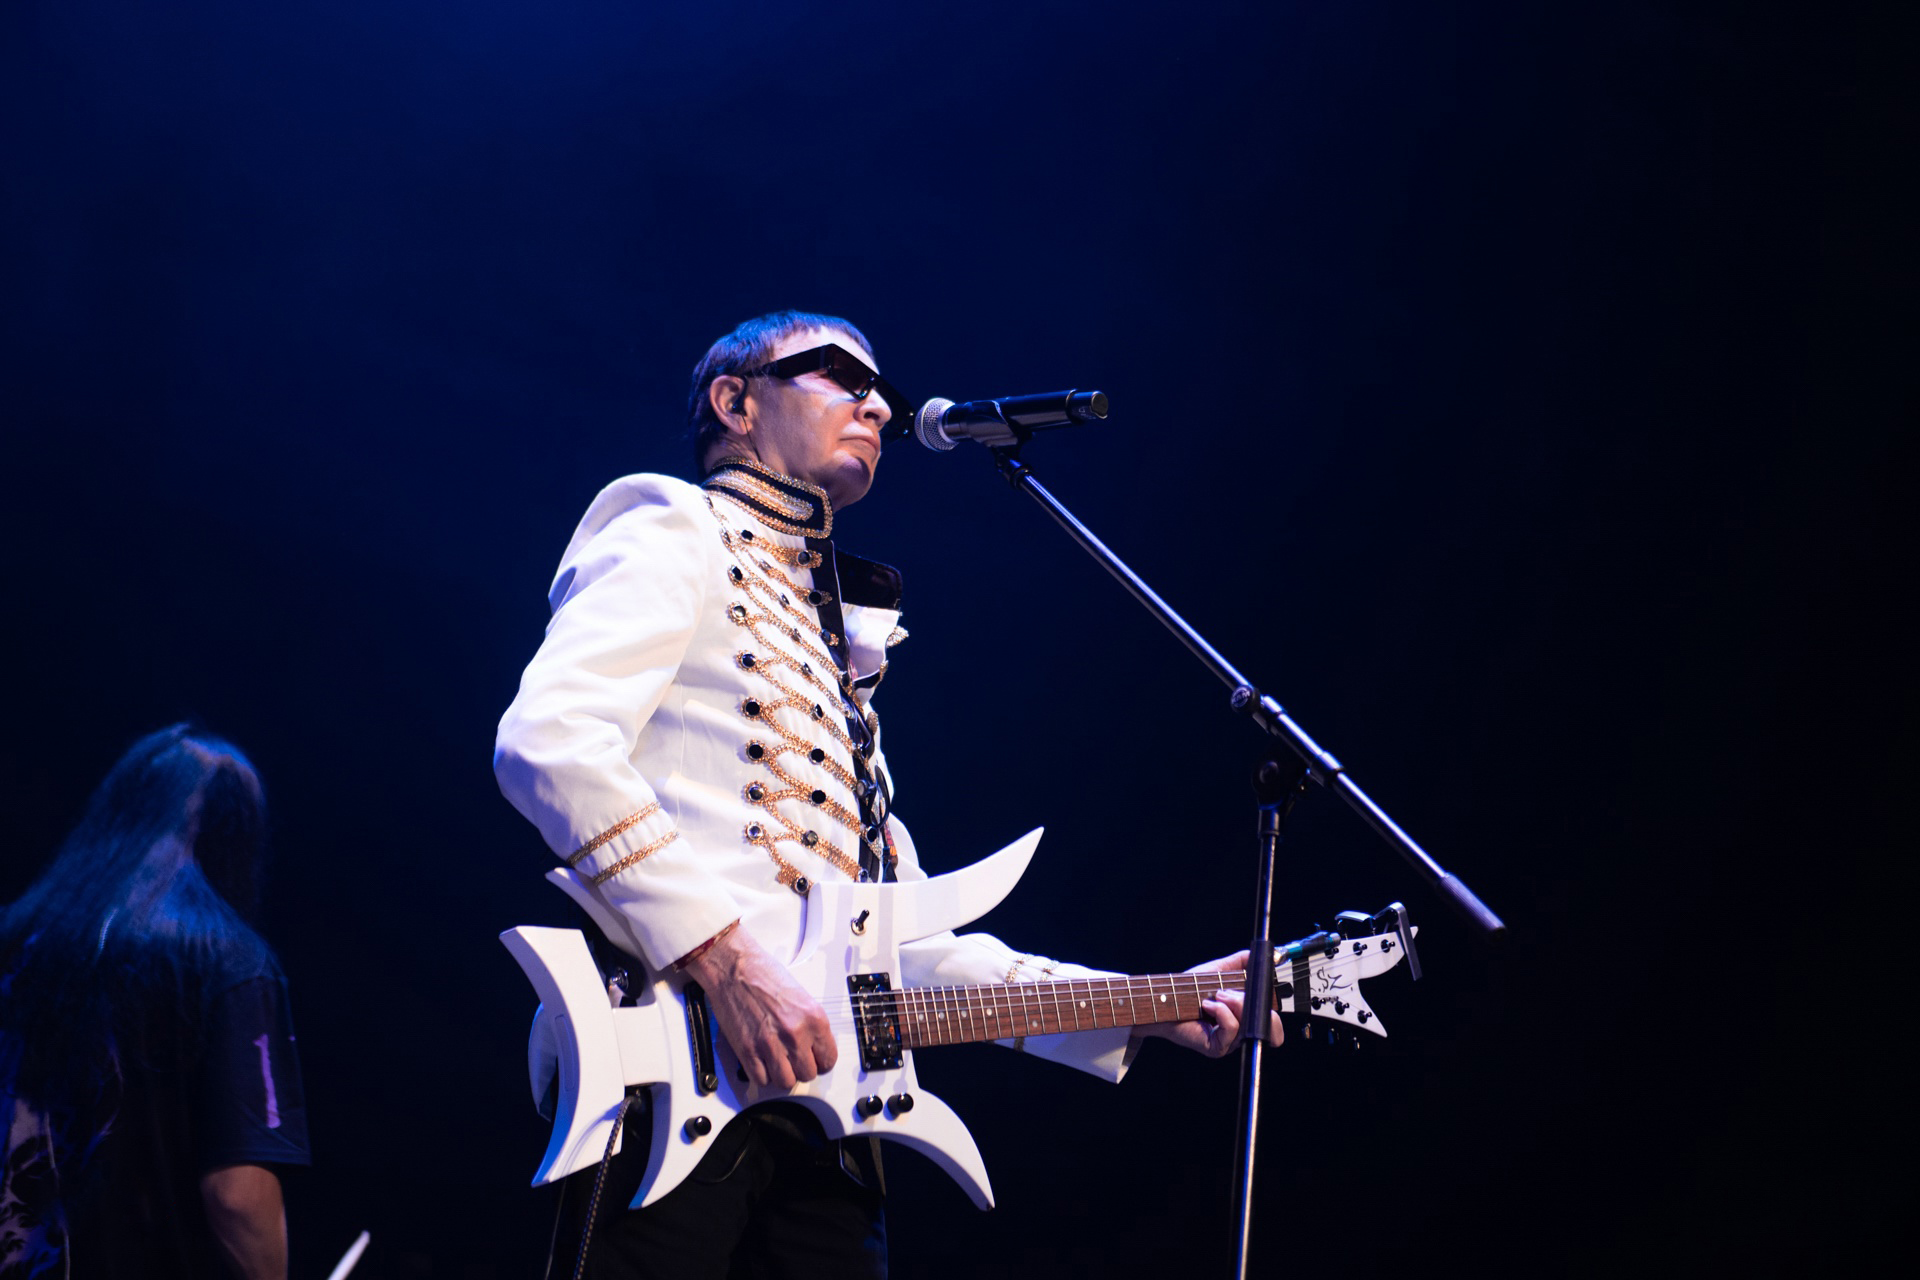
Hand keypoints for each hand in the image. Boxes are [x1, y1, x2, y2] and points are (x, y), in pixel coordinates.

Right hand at [682, 925, 837, 1088]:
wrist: (734, 968)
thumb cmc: (763, 975)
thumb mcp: (801, 997)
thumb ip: (810, 1025)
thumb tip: (814, 1048)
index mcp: (813, 1018)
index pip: (829, 1059)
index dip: (821, 1062)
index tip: (814, 1060)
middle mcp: (795, 1033)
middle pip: (808, 1074)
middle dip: (800, 1069)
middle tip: (792, 1059)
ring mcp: (771, 1044)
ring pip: (786, 1081)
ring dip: (782, 1074)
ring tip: (776, 1061)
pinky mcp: (748, 1051)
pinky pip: (761, 1080)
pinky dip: (762, 1074)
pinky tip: (761, 1060)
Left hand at [1133, 950, 1283, 1057]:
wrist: (1164, 1000)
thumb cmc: (1188, 989)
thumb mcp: (1220, 970)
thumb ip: (1242, 962)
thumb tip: (1266, 955)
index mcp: (1245, 1016)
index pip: (1273, 1021)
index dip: (1271, 1006)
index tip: (1259, 988)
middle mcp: (1241, 1032)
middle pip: (1269, 1025)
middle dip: (1253, 1002)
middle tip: (1229, 991)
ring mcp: (1230, 1042)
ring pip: (1249, 1023)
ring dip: (1234, 1003)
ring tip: (1216, 995)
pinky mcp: (1217, 1048)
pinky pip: (1232, 1030)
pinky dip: (1222, 1013)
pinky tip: (1209, 1005)